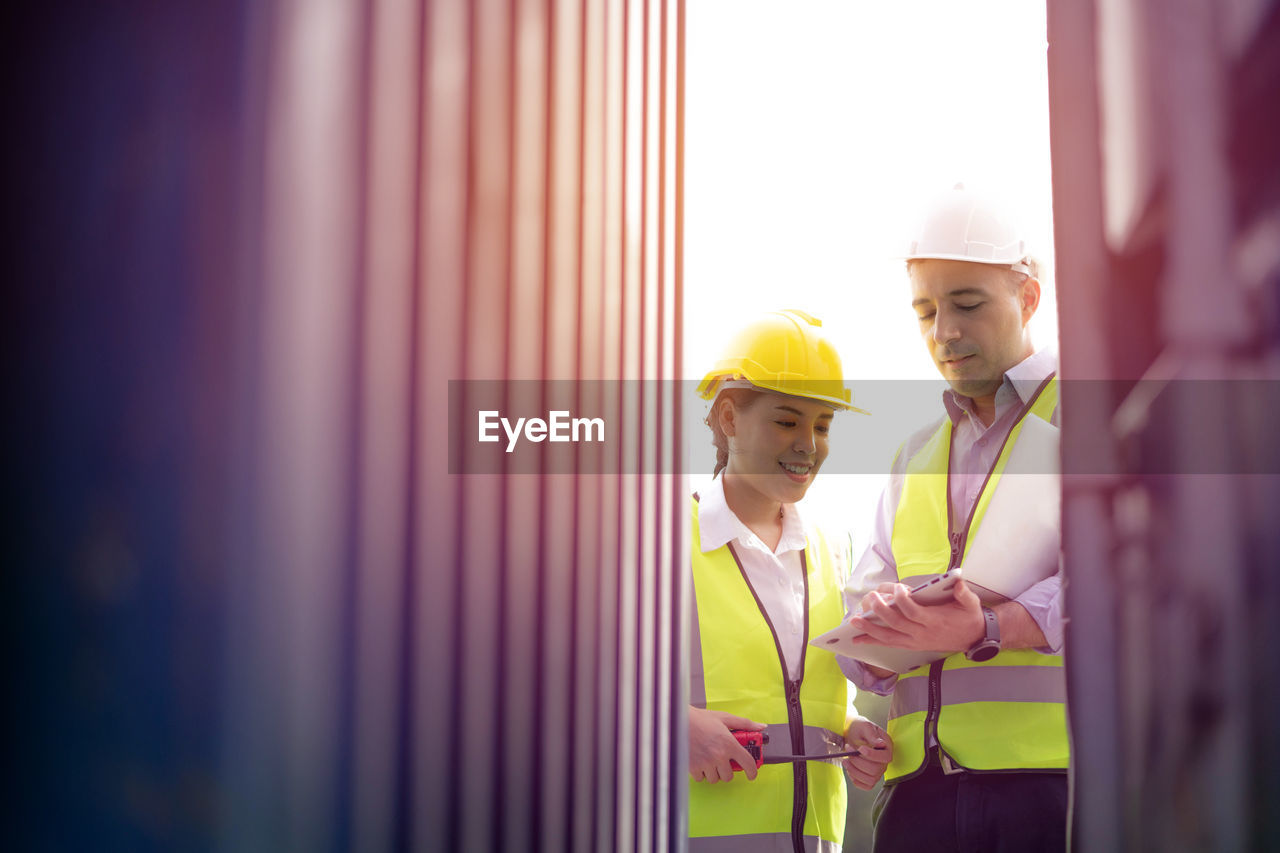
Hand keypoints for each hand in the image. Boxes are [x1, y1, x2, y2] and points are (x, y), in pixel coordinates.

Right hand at [688, 707, 764, 782]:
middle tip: (721, 759)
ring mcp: (706, 763)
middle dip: (726, 769)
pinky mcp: (694, 768)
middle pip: (729, 775)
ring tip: (709, 758)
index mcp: (729, 743)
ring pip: (716, 779)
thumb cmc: (699, 719)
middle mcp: (719, 756)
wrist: (677, 721)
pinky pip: (702, 778)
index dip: (752, 772)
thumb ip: (744, 724)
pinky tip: (699, 761)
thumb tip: (760, 727)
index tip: (752, 774)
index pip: (748, 763)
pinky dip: (701, 772)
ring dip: (714, 771)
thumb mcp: (724, 718)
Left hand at [842, 718, 891, 790]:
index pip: (886, 757)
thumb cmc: (858, 727)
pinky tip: (850, 769)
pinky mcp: (870, 777)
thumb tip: (881, 744)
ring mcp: (878, 770)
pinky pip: (866, 786)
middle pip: (876, 770)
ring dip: (855, 771)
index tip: (860, 748)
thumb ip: (872, 734)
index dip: (872, 755)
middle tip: (847, 751)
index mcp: (887, 746)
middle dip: (858, 762)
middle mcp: (884, 761)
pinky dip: (856, 779)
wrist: (851, 732)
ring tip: (845, 760)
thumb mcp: (864, 725)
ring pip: (871, 780)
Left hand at [847, 578, 984, 653]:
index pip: (914, 612)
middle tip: (870, 597)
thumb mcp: (971, 603)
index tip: (897, 588)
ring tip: (854, 621)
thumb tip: (958, 583)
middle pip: (897, 624)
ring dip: (870, 629)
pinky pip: (889, 645)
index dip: (903, 601)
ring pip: (889, 638)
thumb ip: (964, 594)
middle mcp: (922, 634)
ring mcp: (915, 642)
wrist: (973, 637)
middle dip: (881, 611)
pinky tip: (858, 638)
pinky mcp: (911, 646)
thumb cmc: (969, 617)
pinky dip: (873, 641)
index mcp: (935, 621)